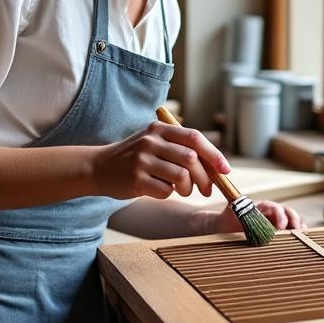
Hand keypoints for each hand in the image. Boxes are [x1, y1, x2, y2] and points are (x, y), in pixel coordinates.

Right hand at [90, 121, 228, 200]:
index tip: (225, 170)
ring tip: (182, 189)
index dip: (214, 154)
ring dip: (188, 188)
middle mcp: (151, 141)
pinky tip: (160, 190)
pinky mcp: (135, 179)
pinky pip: (165, 190)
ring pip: (181, 176)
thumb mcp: (154, 142)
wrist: (98, 167)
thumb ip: (180, 148)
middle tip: (206, 189)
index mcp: (159, 129)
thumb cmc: (135, 157)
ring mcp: (142, 160)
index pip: (195, 138)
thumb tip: (216, 167)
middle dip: (205, 178)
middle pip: (191, 159)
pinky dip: (169, 194)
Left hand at [199, 200, 303, 234]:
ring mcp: (275, 218)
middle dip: (293, 220)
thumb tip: (241, 215)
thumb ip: (239, 212)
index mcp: (260, 205)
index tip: (280, 227)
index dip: (279, 215)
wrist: (226, 223)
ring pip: (291, 218)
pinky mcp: (277, 227)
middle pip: (287, 211)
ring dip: (297, 226)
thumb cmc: (230, 217)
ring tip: (301, 235)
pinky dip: (295, 232)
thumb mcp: (232, 213)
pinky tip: (299, 240)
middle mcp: (270, 210)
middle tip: (296, 231)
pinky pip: (289, 228)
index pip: (273, 207)